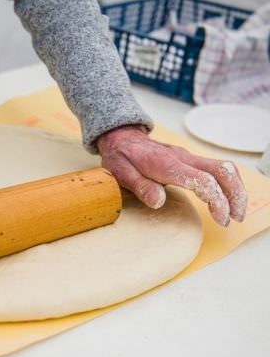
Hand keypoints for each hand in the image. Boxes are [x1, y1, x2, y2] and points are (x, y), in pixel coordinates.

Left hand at [97, 125, 246, 225]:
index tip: (220, 218)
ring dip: (235, 189)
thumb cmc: (121, 158)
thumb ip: (140, 187)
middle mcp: (182, 158)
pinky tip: (228, 198)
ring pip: (223, 168)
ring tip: (236, 212)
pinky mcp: (190, 159)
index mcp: (166, 164)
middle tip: (235, 218)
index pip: (201, 179)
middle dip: (235, 194)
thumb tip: (158, 202)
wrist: (123, 138)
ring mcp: (188, 157)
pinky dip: (228, 183)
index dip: (216, 199)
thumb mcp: (121, 174)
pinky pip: (216, 168)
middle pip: (221, 171)